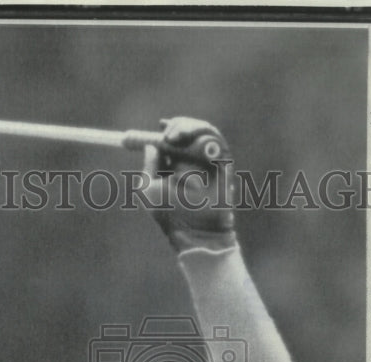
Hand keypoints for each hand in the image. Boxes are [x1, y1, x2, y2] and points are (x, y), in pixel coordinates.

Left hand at [144, 117, 236, 254]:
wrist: (196, 228)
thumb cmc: (170, 214)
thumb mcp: (148, 190)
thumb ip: (147, 167)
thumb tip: (150, 146)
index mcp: (175, 164)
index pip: (173, 138)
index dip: (169, 128)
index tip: (161, 125)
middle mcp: (192, 160)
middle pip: (188, 130)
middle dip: (180, 125)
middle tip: (169, 133)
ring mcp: (209, 160)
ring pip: (202, 132)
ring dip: (191, 129)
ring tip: (177, 138)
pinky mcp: (223, 162)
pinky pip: (215, 141)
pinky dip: (204, 137)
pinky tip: (192, 144)